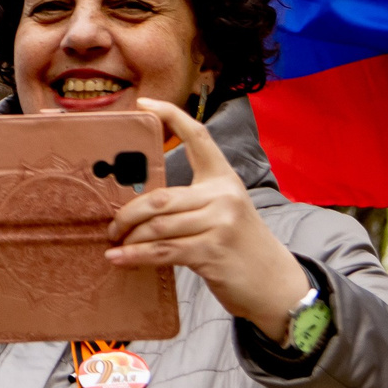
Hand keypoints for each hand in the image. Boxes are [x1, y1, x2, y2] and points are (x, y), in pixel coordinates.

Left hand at [107, 97, 312, 338]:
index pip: (198, 136)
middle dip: (127, 214)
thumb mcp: (224, 212)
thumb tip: (142, 203)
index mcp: (224, 178)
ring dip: (129, 237)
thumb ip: (192, 201)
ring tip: (113, 243)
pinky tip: (118, 259)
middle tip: (112, 226)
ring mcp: (220, 224)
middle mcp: (223, 196)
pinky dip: (136, 256)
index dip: (171, 115)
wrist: (275, 283)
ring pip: (158, 226)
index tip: (143, 104)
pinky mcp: (212, 252)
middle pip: (160, 197)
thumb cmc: (240, 245)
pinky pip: (163, 251)